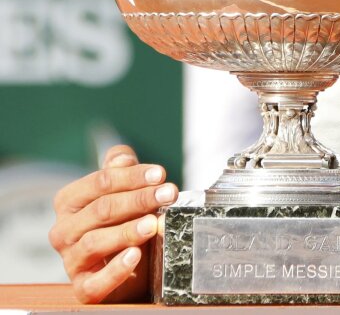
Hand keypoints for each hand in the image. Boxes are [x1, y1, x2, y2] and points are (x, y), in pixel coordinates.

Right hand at [47, 145, 178, 302]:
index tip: (160, 174)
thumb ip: (120, 170)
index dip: (132, 176)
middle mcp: (63, 231)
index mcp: (69, 201)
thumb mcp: (124, 191)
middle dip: (138, 200)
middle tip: (169, 194)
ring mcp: (71, 261)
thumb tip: (122, 158)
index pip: (99, 182)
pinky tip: (135, 256)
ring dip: (127, 231)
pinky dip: (115, 270)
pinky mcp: (83, 288)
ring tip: (154, 224)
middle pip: (101, 209)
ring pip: (95, 242)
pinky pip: (95, 282)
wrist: (131, 266)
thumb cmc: (124, 221)